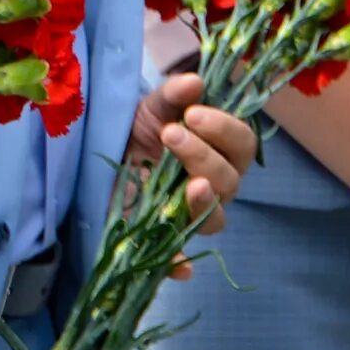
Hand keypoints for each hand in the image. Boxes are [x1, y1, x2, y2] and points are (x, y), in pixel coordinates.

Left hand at [125, 74, 260, 277]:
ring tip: (189, 187)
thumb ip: (173, 96)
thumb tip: (194, 82)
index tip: (193, 113)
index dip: (224, 129)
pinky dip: (180, 261)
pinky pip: (178, 254)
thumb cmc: (140, 129)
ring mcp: (190, 213)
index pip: (243, 143)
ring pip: (214, 217)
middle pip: (231, 180)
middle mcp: (216, 185)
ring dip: (205, 202)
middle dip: (204, 155)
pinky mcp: (163, 235)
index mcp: (223, 151)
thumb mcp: (152, 107)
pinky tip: (180, 266)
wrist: (106, 157)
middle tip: (170, 135)